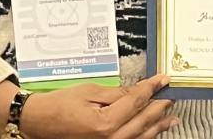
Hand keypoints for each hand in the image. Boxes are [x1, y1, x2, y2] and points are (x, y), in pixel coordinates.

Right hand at [0, 76, 177, 138]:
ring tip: (172, 118)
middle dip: (158, 107)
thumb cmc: (60, 105)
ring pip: (141, 137)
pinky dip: (144, 137)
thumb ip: (117, 93)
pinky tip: (152, 132)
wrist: (39, 124)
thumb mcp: (89, 92)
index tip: (163, 79)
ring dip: (158, 127)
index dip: (152, 88)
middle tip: (171, 96)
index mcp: (105, 123)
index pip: (136, 102)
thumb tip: (137, 91)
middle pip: (143, 121)